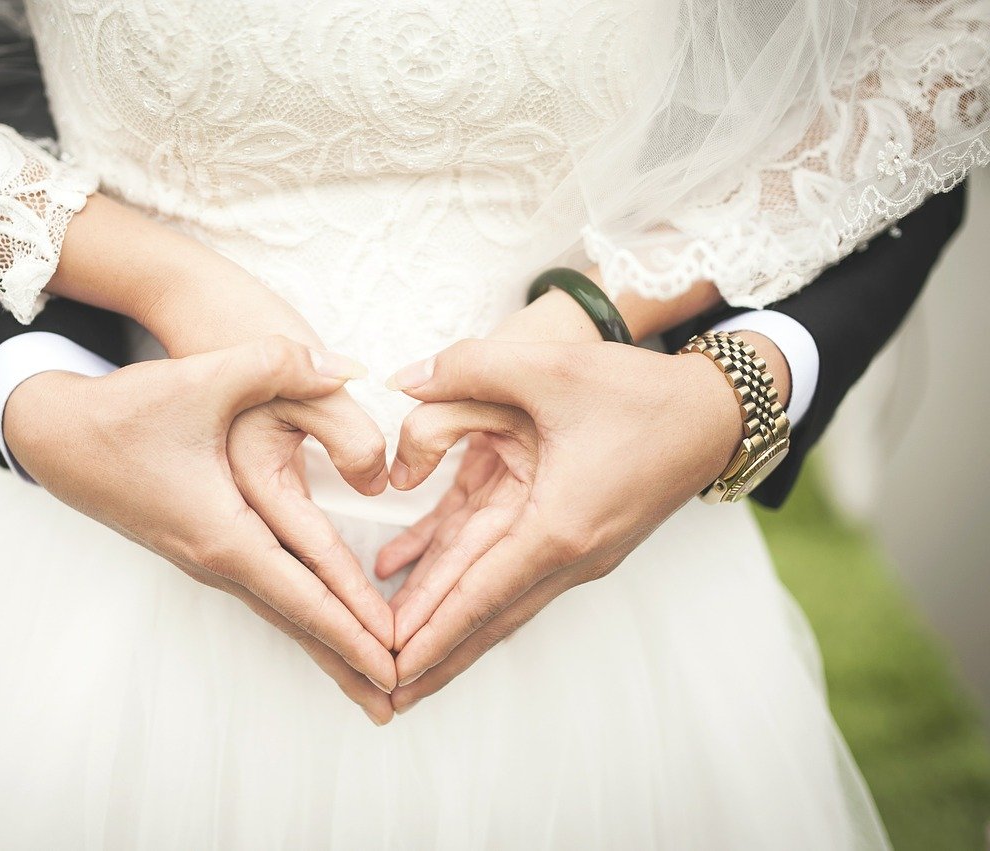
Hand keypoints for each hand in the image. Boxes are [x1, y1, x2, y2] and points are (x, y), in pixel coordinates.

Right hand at [4, 336, 396, 721]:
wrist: (56, 436)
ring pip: (280, 611)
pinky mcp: (202, 546)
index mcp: (223, 533)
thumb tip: (350, 369)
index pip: (302, 595)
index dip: (353, 630)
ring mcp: (206, 559)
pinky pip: (265, 592)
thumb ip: (279, 364)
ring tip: (367, 679)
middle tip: (398, 702)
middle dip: (347, 660)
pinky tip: (321, 623)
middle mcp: (215, 559)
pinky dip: (301, 615)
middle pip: (296, 622)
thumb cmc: (126, 411)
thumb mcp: (203, 378)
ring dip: (326, 644)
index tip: (394, 665)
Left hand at [380, 336, 746, 712]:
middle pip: (486, 617)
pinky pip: (510, 570)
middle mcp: (568, 555)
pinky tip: (420, 574)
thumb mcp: (550, 366)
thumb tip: (402, 381)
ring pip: (498, 601)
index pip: (479, 594)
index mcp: (558, 526)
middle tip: (383, 691)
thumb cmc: (639, 393)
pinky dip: (468, 583)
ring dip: (450, 631)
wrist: (714, 414)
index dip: (430, 632)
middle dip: (434, 655)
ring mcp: (576, 554)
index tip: (391, 670)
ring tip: (405, 663)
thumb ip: (468, 367)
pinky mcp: (576, 539)